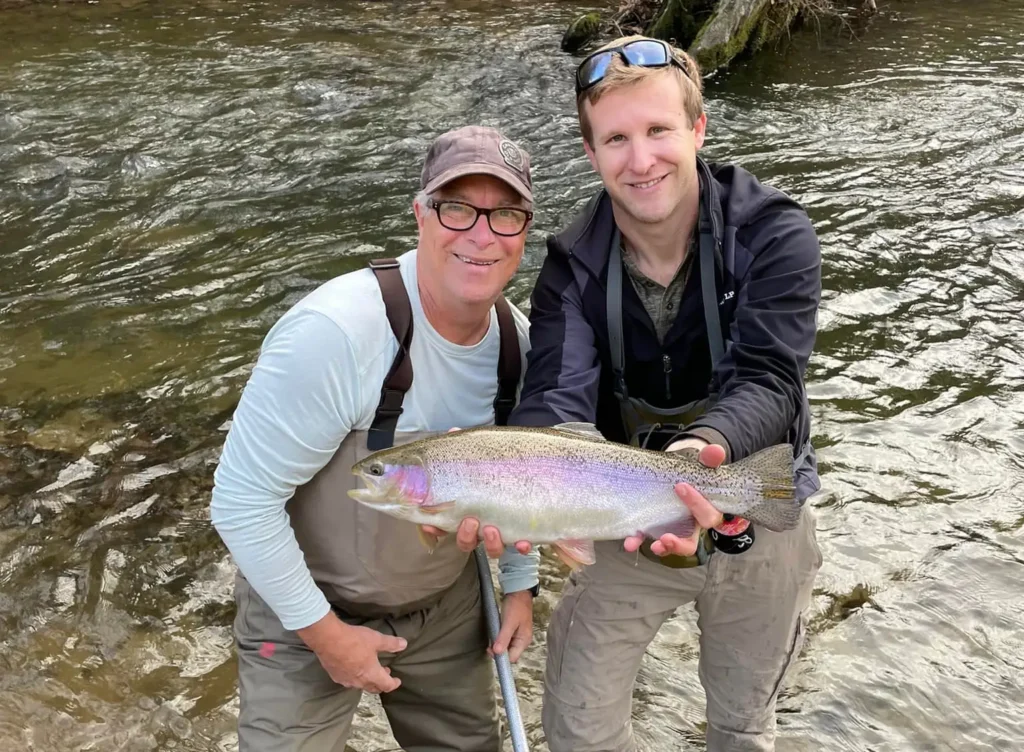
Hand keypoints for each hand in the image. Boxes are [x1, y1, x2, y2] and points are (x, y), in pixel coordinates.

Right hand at [297, 611, 406, 693]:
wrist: (329, 640)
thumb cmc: (355, 640)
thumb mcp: (377, 639)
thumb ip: (391, 644)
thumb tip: (404, 644)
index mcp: (372, 674)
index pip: (386, 685)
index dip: (394, 684)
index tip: (397, 680)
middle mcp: (359, 682)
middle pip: (374, 688)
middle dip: (381, 682)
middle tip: (385, 673)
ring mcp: (346, 680)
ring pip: (360, 685)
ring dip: (368, 679)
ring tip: (370, 670)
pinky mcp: (335, 676)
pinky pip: (348, 681)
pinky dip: (355, 677)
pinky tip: (353, 668)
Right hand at [419, 427, 532, 556]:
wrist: (534, 470)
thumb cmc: (498, 467)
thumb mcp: (482, 456)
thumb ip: (465, 446)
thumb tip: (454, 431)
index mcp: (467, 509)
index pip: (445, 523)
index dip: (435, 528)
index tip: (430, 525)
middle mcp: (482, 523)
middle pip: (466, 540)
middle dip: (465, 535)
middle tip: (470, 521)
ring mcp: (502, 530)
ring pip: (491, 548)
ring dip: (490, 543)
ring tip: (492, 529)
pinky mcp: (522, 532)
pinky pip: (520, 547)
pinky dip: (521, 547)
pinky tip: (524, 542)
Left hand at [490, 590, 533, 662]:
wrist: (519, 591)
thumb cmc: (516, 606)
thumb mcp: (509, 622)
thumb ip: (503, 638)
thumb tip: (497, 653)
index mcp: (524, 641)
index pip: (512, 658)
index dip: (501, 657)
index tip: (491, 649)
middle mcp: (522, 641)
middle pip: (509, 654)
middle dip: (499, 651)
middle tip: (489, 645)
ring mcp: (518, 636)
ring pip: (507, 647)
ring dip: (498, 645)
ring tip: (491, 638)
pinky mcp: (514, 630)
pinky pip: (506, 639)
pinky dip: (500, 639)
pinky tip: (495, 634)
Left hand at [623, 439, 731, 556]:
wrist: (678, 469)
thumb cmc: (694, 469)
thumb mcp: (701, 462)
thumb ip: (709, 459)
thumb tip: (716, 451)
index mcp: (707, 510)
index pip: (708, 516)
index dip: (698, 505)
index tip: (680, 486)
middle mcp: (691, 524)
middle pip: (692, 542)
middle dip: (680, 543)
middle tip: (666, 537)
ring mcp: (673, 528)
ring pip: (672, 545)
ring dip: (663, 548)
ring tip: (653, 546)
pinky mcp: (655, 526)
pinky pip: (647, 537)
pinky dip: (638, 540)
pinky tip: (630, 542)